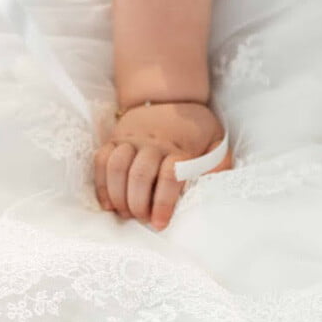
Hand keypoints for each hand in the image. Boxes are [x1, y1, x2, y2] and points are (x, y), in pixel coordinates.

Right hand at [94, 101, 232, 229]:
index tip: (160, 223)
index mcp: (180, 147)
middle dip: (138, 204)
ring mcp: (131, 139)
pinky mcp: (114, 138)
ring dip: (118, 196)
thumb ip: (219, 165)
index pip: (170, 176)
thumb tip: (214, 188)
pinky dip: (101, 184)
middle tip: (142, 219)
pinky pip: (101, 161)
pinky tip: (108, 203)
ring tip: (126, 213)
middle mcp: (153, 142)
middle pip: (140, 175)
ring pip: (117, 168)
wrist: (169, 97)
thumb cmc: (195, 128)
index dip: (163, 203)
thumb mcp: (217, 141)